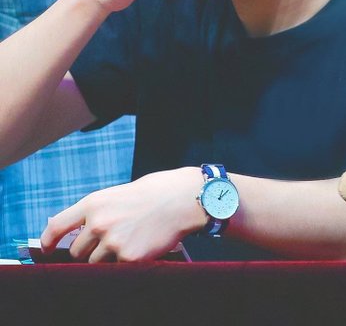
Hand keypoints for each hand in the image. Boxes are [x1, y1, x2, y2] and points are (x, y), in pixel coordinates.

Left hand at [40, 167, 207, 261]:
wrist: (180, 199)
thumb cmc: (152, 194)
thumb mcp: (117, 195)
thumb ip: (96, 212)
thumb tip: (78, 233)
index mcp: (94, 203)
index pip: (57, 226)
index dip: (48, 241)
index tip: (47, 249)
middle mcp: (98, 222)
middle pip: (76, 252)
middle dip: (88, 251)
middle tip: (110, 241)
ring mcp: (112, 241)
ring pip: (95, 264)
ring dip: (107, 258)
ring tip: (129, 241)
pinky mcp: (128, 258)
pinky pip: (116, 269)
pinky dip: (125, 263)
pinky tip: (141, 246)